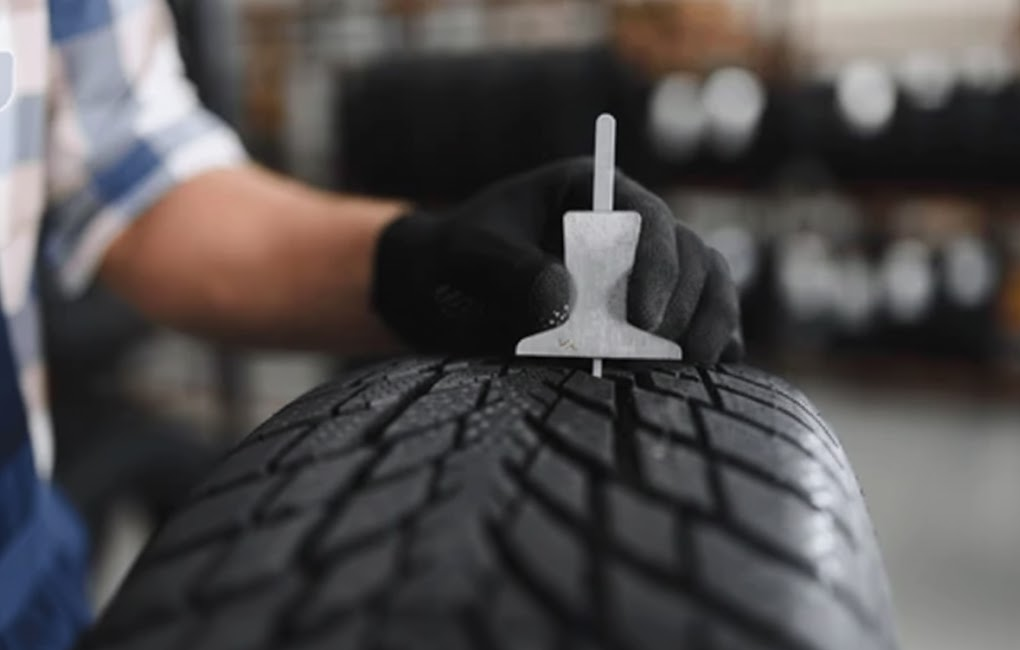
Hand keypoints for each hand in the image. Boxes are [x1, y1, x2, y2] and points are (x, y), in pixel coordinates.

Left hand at [372, 158, 742, 361]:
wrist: (443, 288)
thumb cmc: (456, 258)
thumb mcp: (468, 255)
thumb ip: (511, 271)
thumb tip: (564, 304)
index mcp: (590, 191)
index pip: (645, 217)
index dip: (657, 266)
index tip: (642, 320)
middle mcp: (627, 225)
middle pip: (689, 254)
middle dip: (683, 307)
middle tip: (657, 359)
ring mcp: (644, 267)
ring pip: (708, 283)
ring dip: (709, 325)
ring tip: (689, 368)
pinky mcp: (649, 308)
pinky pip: (701, 317)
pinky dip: (714, 342)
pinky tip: (710, 370)